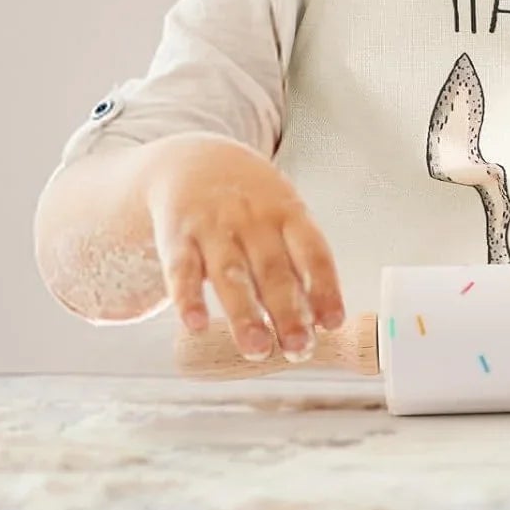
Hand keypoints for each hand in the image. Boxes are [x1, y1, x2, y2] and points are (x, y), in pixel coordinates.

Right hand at [138, 134, 344, 359]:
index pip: (313, 252)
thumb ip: (299, 262)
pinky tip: (196, 324)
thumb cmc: (250, 202)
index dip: (325, 287)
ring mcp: (213, 227)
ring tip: (257, 349)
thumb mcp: (282, 214)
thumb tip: (320, 320)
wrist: (191, 159)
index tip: (333, 323)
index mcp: (288, 213)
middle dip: (288, 312)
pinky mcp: (177, 237)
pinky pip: (181, 270)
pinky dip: (188, 297)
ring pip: (230, 274)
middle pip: (274, 270)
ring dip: (244, 314)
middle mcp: (252, 219)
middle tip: (299, 350)